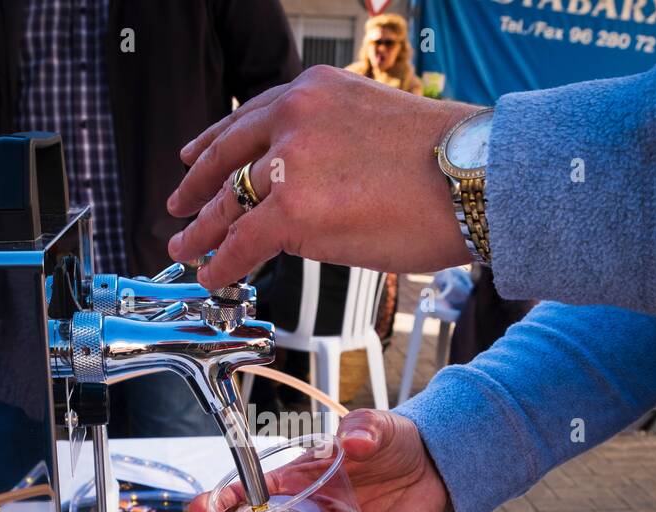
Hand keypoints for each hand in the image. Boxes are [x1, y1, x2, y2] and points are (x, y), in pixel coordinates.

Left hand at [167, 65, 482, 289]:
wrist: (475, 178)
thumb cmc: (446, 161)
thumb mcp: (374, 124)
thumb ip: (330, 141)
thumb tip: (311, 179)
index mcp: (312, 92)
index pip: (248, 117)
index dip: (215, 144)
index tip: (197, 158)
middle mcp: (292, 116)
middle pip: (226, 157)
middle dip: (197, 187)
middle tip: (179, 206)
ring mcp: (288, 163)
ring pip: (229, 202)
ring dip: (202, 230)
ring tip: (186, 248)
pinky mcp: (291, 210)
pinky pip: (240, 242)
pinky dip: (220, 262)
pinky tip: (211, 275)